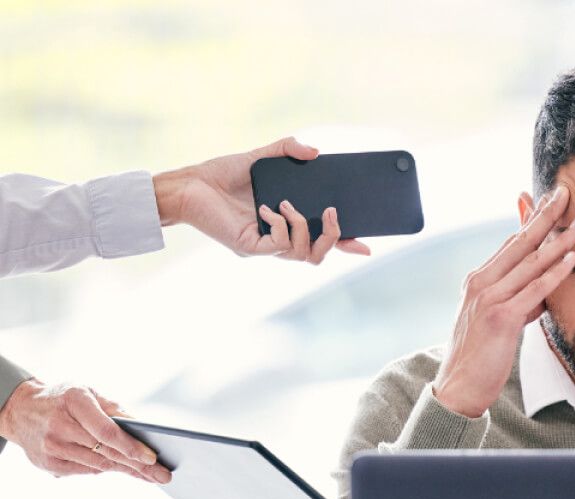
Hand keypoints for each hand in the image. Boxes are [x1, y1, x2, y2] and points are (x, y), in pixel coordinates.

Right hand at [0, 379, 171, 482]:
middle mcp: (60, 426)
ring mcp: (51, 448)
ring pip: (98, 465)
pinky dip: (106, 468)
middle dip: (138, 466)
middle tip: (163, 475)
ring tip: (151, 475)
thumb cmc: (64, 398)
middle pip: (106, 452)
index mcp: (75, 401)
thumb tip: (143, 427)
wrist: (21, 410)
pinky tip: (123, 469)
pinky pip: (86, 469)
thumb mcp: (89, 392)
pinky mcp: (48, 464)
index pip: (106, 431)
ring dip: (127, 470)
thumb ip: (115, 409)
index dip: (131, 446)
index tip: (152, 457)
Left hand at [152, 137, 371, 262]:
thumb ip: (288, 149)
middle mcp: (278, 238)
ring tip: (285, 202)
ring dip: (304, 225)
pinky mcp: (251, 246)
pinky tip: (268, 207)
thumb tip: (315, 151)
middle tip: (334, 213)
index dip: (347, 244)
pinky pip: (281, 245)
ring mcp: (265, 246)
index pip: (323, 240)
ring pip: (304, 254)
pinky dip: (283, 224)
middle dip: (336, 237)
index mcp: (287, 222)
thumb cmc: (223, 174)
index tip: (367, 244)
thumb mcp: (262, 156)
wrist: (190, 183)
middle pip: (320, 255)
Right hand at [432, 186, 574, 417]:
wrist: (459, 387)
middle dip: (545, 216)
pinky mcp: (501, 318)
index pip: (510, 243)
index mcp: (478, 280)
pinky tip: (571, 258)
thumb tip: (544, 290)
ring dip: (558, 240)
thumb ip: (521, 301)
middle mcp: (481, 283)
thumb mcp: (500, 321)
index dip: (531, 220)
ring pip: (530, 262)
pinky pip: (534, 289)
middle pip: (519, 242)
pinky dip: (554, 272)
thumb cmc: (481, 356)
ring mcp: (489, 298)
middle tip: (564, 193)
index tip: (550, 201)